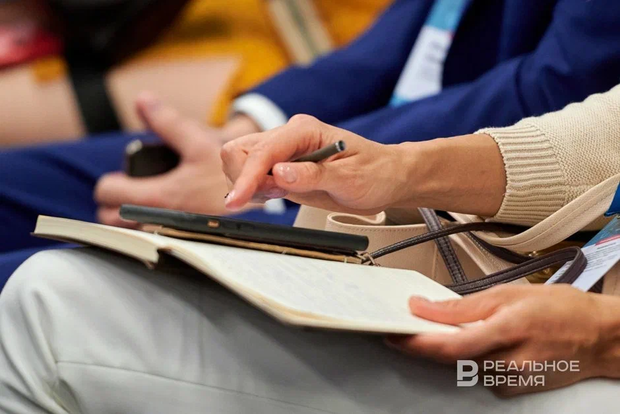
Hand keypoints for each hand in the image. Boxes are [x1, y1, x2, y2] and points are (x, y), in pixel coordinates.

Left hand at [95, 93, 258, 226]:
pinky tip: (158, 215)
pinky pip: (147, 237)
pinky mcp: (179, 240)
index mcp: (159, 196)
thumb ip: (167, 122)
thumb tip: (142, 100)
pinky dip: (145, 227)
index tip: (121, 178)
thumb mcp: (198, 142)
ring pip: (128, 230)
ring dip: (128, 217)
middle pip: (110, 217)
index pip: (109, 192)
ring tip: (142, 202)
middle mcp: (159, 220)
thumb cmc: (227, 173)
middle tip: (128, 190)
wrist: (255, 196)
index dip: (110, 182)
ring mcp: (168, 233)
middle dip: (113, 204)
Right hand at [222, 115, 411, 214]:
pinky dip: (253, 189)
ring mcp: (282, 151)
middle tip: (271, 196)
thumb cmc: (376, 172)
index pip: (263, 151)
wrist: (387, 178)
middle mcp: (289, 136)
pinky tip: (277, 195)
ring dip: (248, 185)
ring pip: (239, 161)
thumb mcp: (350, 178)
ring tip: (279, 195)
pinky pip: (250, 175)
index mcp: (304, 130)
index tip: (238, 200)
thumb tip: (279, 173)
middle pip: (239, 150)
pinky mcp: (280, 167)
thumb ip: (313, 175)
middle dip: (243, 178)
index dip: (247, 177)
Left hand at [386, 285, 618, 395]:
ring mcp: (512, 380)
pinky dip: (467, 359)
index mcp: (506, 332)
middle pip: (450, 360)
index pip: (448, 346)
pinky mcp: (514, 388)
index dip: (415, 343)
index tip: (393, 334)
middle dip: (423, 345)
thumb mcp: (508, 294)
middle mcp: (508, 363)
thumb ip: (462, 306)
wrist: (599, 337)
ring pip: (462, 367)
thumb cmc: (561, 310)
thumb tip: (424, 307)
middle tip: (405, 329)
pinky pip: (479, 374)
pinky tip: (469, 342)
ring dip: (445, 351)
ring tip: (435, 330)